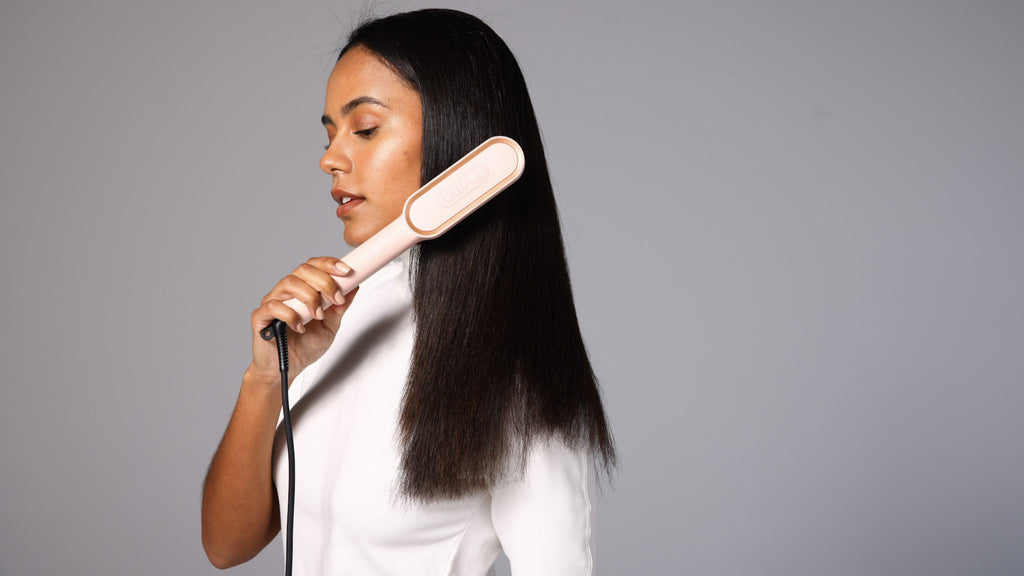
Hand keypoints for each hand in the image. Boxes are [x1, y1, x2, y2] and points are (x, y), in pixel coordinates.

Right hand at [247, 257, 358, 384]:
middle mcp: (286, 292)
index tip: (346, 271)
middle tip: (336, 299)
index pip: (313, 266)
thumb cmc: (305, 346)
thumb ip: (339, 307)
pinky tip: (300, 327)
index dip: (329, 264)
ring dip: (309, 297)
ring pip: (288, 284)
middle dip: (324, 282)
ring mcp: (272, 302)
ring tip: (318, 316)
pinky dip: (290, 315)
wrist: (287, 369)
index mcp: (302, 289)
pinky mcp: (260, 317)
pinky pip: (273, 306)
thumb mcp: (330, 326)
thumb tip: (353, 287)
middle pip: (302, 271)